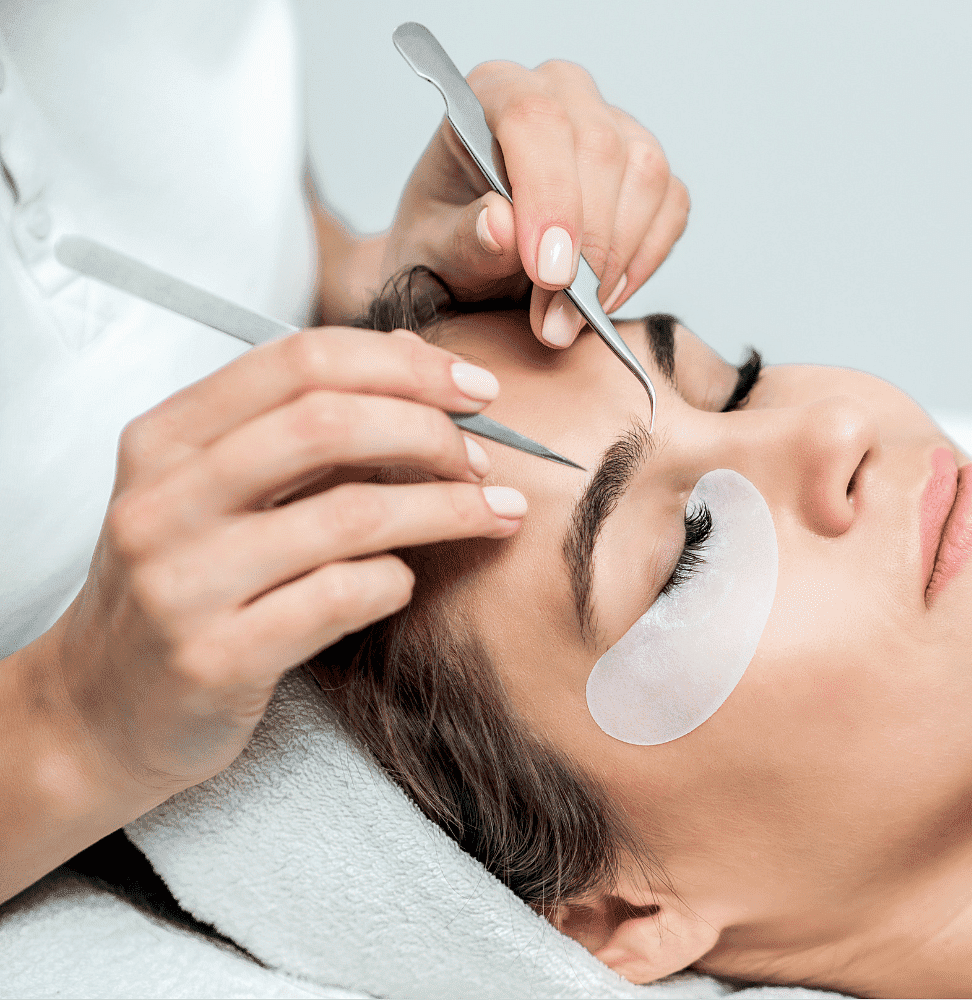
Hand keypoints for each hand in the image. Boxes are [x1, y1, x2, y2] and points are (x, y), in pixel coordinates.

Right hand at [45, 328, 522, 797]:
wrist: (98, 713)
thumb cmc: (181, 587)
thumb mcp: (215, 490)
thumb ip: (303, 422)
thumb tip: (410, 354)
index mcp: (164, 439)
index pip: (300, 362)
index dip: (404, 367)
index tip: (474, 387)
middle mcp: (164, 501)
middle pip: (328, 424)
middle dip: (432, 431)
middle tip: (485, 458)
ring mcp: (183, 582)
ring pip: (350, 514)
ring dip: (447, 508)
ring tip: (496, 512)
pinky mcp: (216, 657)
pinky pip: (342, 597)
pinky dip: (397, 580)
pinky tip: (405, 581)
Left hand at [379, 59, 689, 347]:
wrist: (475, 261)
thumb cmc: (450, 242)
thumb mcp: (434, 251)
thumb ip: (464, 239)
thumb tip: (503, 227)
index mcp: (494, 91)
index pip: (536, 119)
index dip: (549, 196)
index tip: (549, 274)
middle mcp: (560, 93)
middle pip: (599, 147)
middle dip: (585, 247)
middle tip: (555, 320)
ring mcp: (614, 124)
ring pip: (645, 174)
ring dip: (615, 260)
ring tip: (570, 318)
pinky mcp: (649, 168)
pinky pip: (671, 206)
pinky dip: (643, 262)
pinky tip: (602, 298)